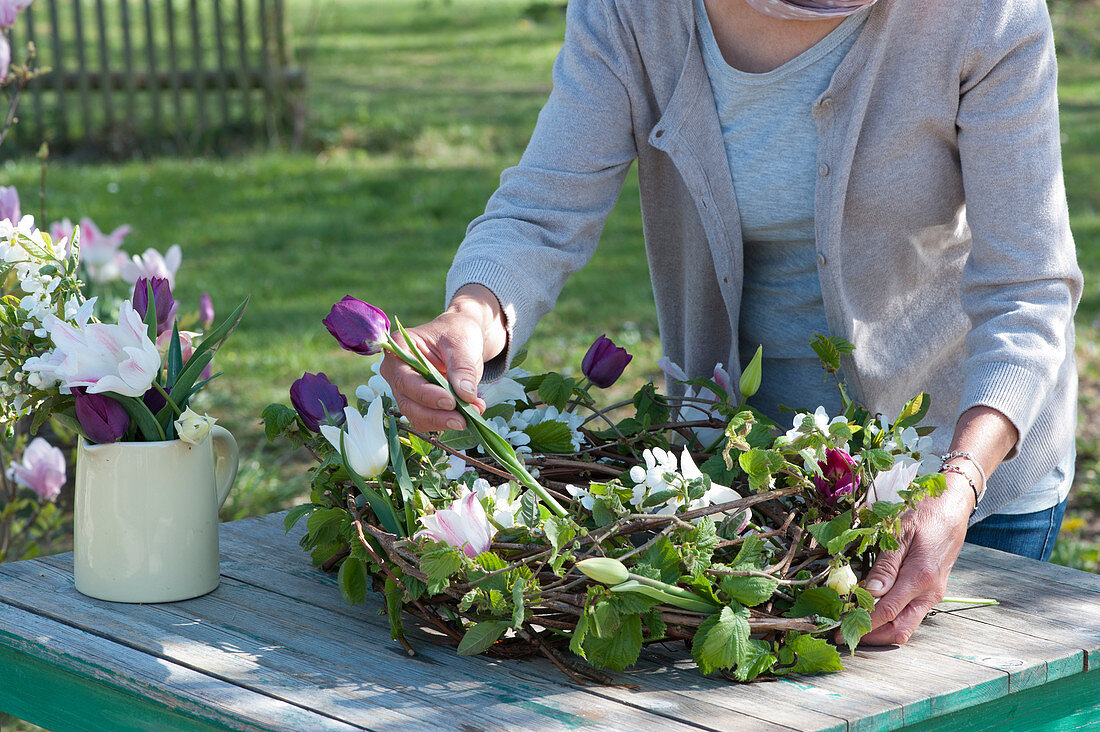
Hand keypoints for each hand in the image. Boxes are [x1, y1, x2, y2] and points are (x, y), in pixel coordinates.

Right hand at [379, 285, 505, 431]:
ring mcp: (408, 390)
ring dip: (443, 422)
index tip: (450, 402)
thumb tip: (466, 395)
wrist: (461, 338)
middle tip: (462, 420)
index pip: (405, 380)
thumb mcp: (461, 343)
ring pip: (417, 416)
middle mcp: (397, 373)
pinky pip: (431, 420)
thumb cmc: (456, 333)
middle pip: (408, 404)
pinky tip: (471, 412)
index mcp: (399, 350)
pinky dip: (449, 421)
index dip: (426, 394)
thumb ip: (462, 368)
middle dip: (435, 416)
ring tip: (472, 415)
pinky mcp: (421, 403)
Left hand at [856, 474, 974, 644]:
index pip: (887, 611)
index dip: (862, 624)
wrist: (951, 509)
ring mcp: (933, 594)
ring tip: (853, 625)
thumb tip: (870, 592)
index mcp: (921, 577)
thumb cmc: (924, 515)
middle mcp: (930, 592)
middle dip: (870, 636)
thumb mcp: (899, 533)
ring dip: (880, 631)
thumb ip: (886, 565)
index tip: (839, 630)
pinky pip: (910, 615)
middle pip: (899, 630)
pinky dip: (890, 620)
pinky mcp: (932, 592)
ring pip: (906, 626)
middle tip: (842, 633)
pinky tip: (872, 612)